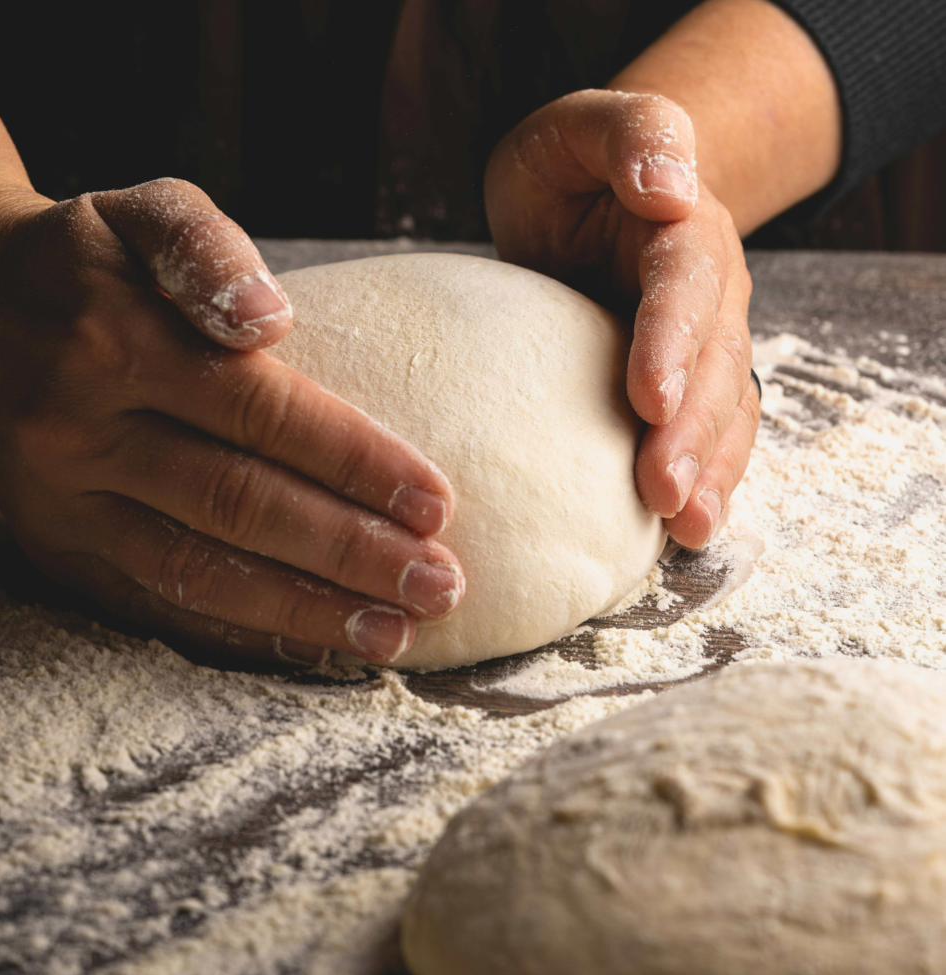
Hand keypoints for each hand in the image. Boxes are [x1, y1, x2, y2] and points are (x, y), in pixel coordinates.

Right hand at [0, 179, 463, 664]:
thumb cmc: (84, 259)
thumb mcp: (141, 211)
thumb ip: (207, 250)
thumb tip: (272, 319)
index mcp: (112, 338)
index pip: (259, 412)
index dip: (354, 463)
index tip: (438, 505)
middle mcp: (79, 429)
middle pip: (236, 504)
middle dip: (348, 553)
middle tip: (440, 587)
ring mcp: (60, 500)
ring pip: (196, 569)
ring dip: (302, 610)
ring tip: (392, 635)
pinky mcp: (53, 546)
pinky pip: (153, 600)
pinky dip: (236, 628)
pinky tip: (306, 643)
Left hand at [485, 89, 759, 548]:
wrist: (586, 202)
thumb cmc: (569, 170)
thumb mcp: (578, 129)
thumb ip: (630, 134)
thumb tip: (670, 188)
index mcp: (683, 233)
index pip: (686, 286)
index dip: (672, 344)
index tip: (650, 401)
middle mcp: (708, 296)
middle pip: (714, 366)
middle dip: (691, 434)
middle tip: (661, 494)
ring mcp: (702, 347)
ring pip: (722, 412)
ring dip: (708, 471)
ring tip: (686, 528)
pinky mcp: (684, 386)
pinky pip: (709, 436)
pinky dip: (704, 480)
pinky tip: (686, 529)